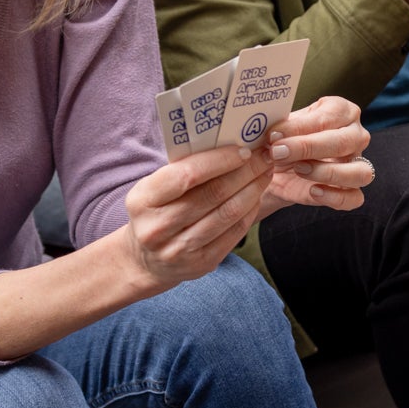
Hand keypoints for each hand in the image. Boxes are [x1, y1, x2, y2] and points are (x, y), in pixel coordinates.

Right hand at [122, 144, 273, 293]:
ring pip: (228, 213)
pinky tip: (257, 195)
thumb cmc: (156, 212)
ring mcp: (179, 249)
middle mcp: (158, 227)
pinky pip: (235, 232)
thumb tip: (229, 144)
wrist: (146, 260)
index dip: (220, 160)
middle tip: (265, 156)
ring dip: (254, 189)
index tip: (244, 149)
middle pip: (214, 194)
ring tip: (266, 172)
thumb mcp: (155, 190)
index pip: (187, 175)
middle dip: (246, 171)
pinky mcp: (201, 263)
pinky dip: (250, 210)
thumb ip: (183, 170)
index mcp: (143, 200)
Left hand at [260, 96, 374, 216]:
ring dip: (326, 172)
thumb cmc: (284, 140)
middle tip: (279, 152)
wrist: (276, 169)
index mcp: (342, 111)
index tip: (274, 134)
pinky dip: (334, 196)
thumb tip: (275, 135)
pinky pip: (354, 198)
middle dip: (308, 147)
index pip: (328, 118)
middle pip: (345, 142)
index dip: (300, 127)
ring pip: (359, 171)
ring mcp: (358, 164)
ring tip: (298, 169)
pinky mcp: (352, 191)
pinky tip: (313, 191)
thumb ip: (281, 129)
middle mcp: (356, 136)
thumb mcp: (281, 128)